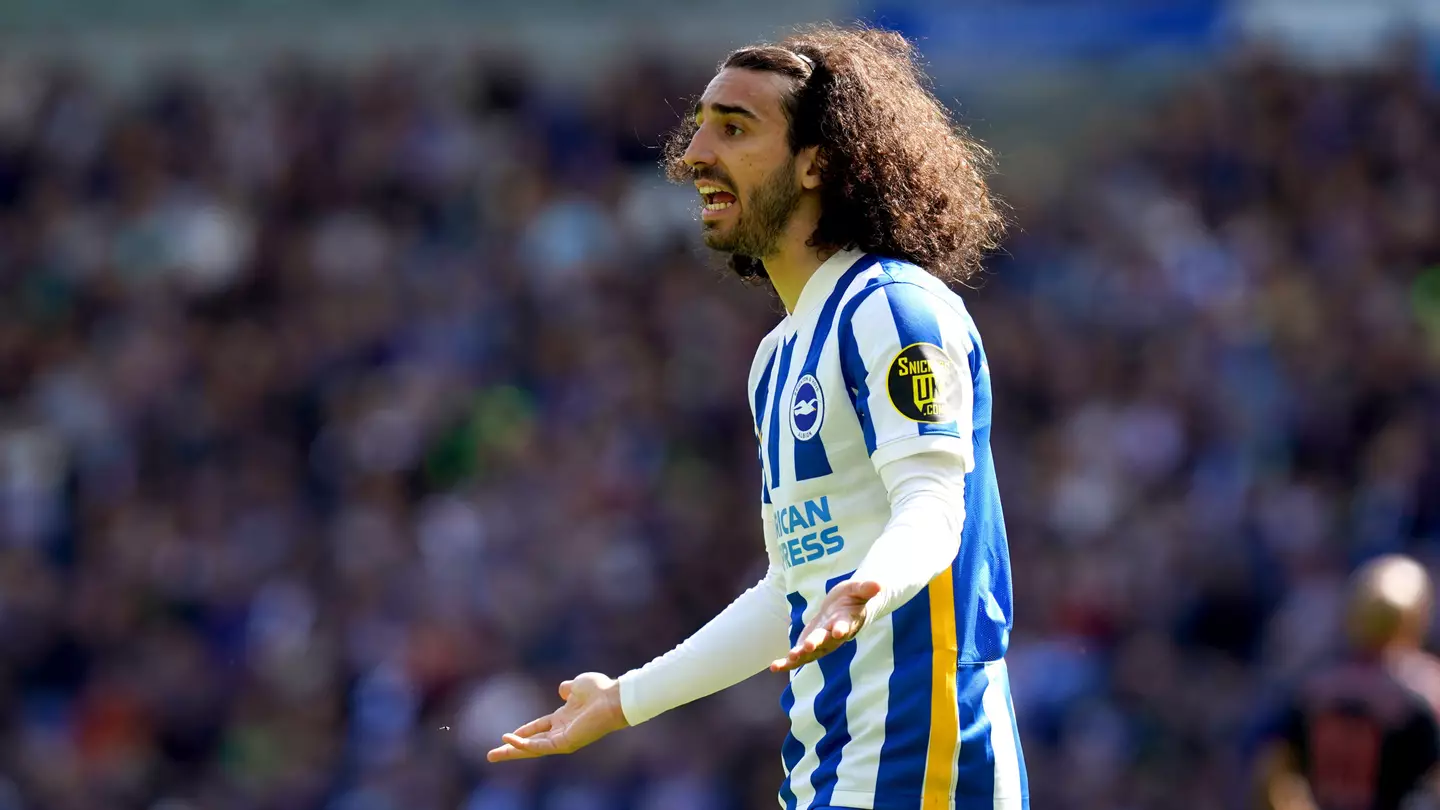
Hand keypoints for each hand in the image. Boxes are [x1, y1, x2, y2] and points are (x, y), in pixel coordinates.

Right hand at [486, 672, 628, 761]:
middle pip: (531, 743)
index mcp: (564, 719)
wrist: (613, 698)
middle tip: (492, 755)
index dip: (523, 732)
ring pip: (532, 749)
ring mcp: (563, 739)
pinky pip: (539, 746)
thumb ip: (568, 688)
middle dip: (512, 750)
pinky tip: (509, 740)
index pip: (538, 728)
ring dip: (512, 752)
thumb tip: (562, 689)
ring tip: (493, 755)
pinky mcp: (564, 743)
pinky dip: (524, 744)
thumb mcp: (578, 685)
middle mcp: (562, 731)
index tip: (506, 736)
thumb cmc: (600, 690)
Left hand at [770, 579, 881, 672]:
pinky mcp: (808, 646)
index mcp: (846, 622)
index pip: (845, 626)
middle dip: (816, 643)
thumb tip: (879, 584)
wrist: (842, 609)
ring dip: (801, 656)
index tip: (839, 631)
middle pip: (825, 641)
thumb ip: (865, 589)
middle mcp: (833, 636)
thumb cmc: (851, 598)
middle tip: (809, 647)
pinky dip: (787, 664)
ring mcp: (821, 643)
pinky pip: (799, 657)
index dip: (842, 628)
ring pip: (811, 653)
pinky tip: (774, 667)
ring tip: (790, 658)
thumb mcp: (857, 590)